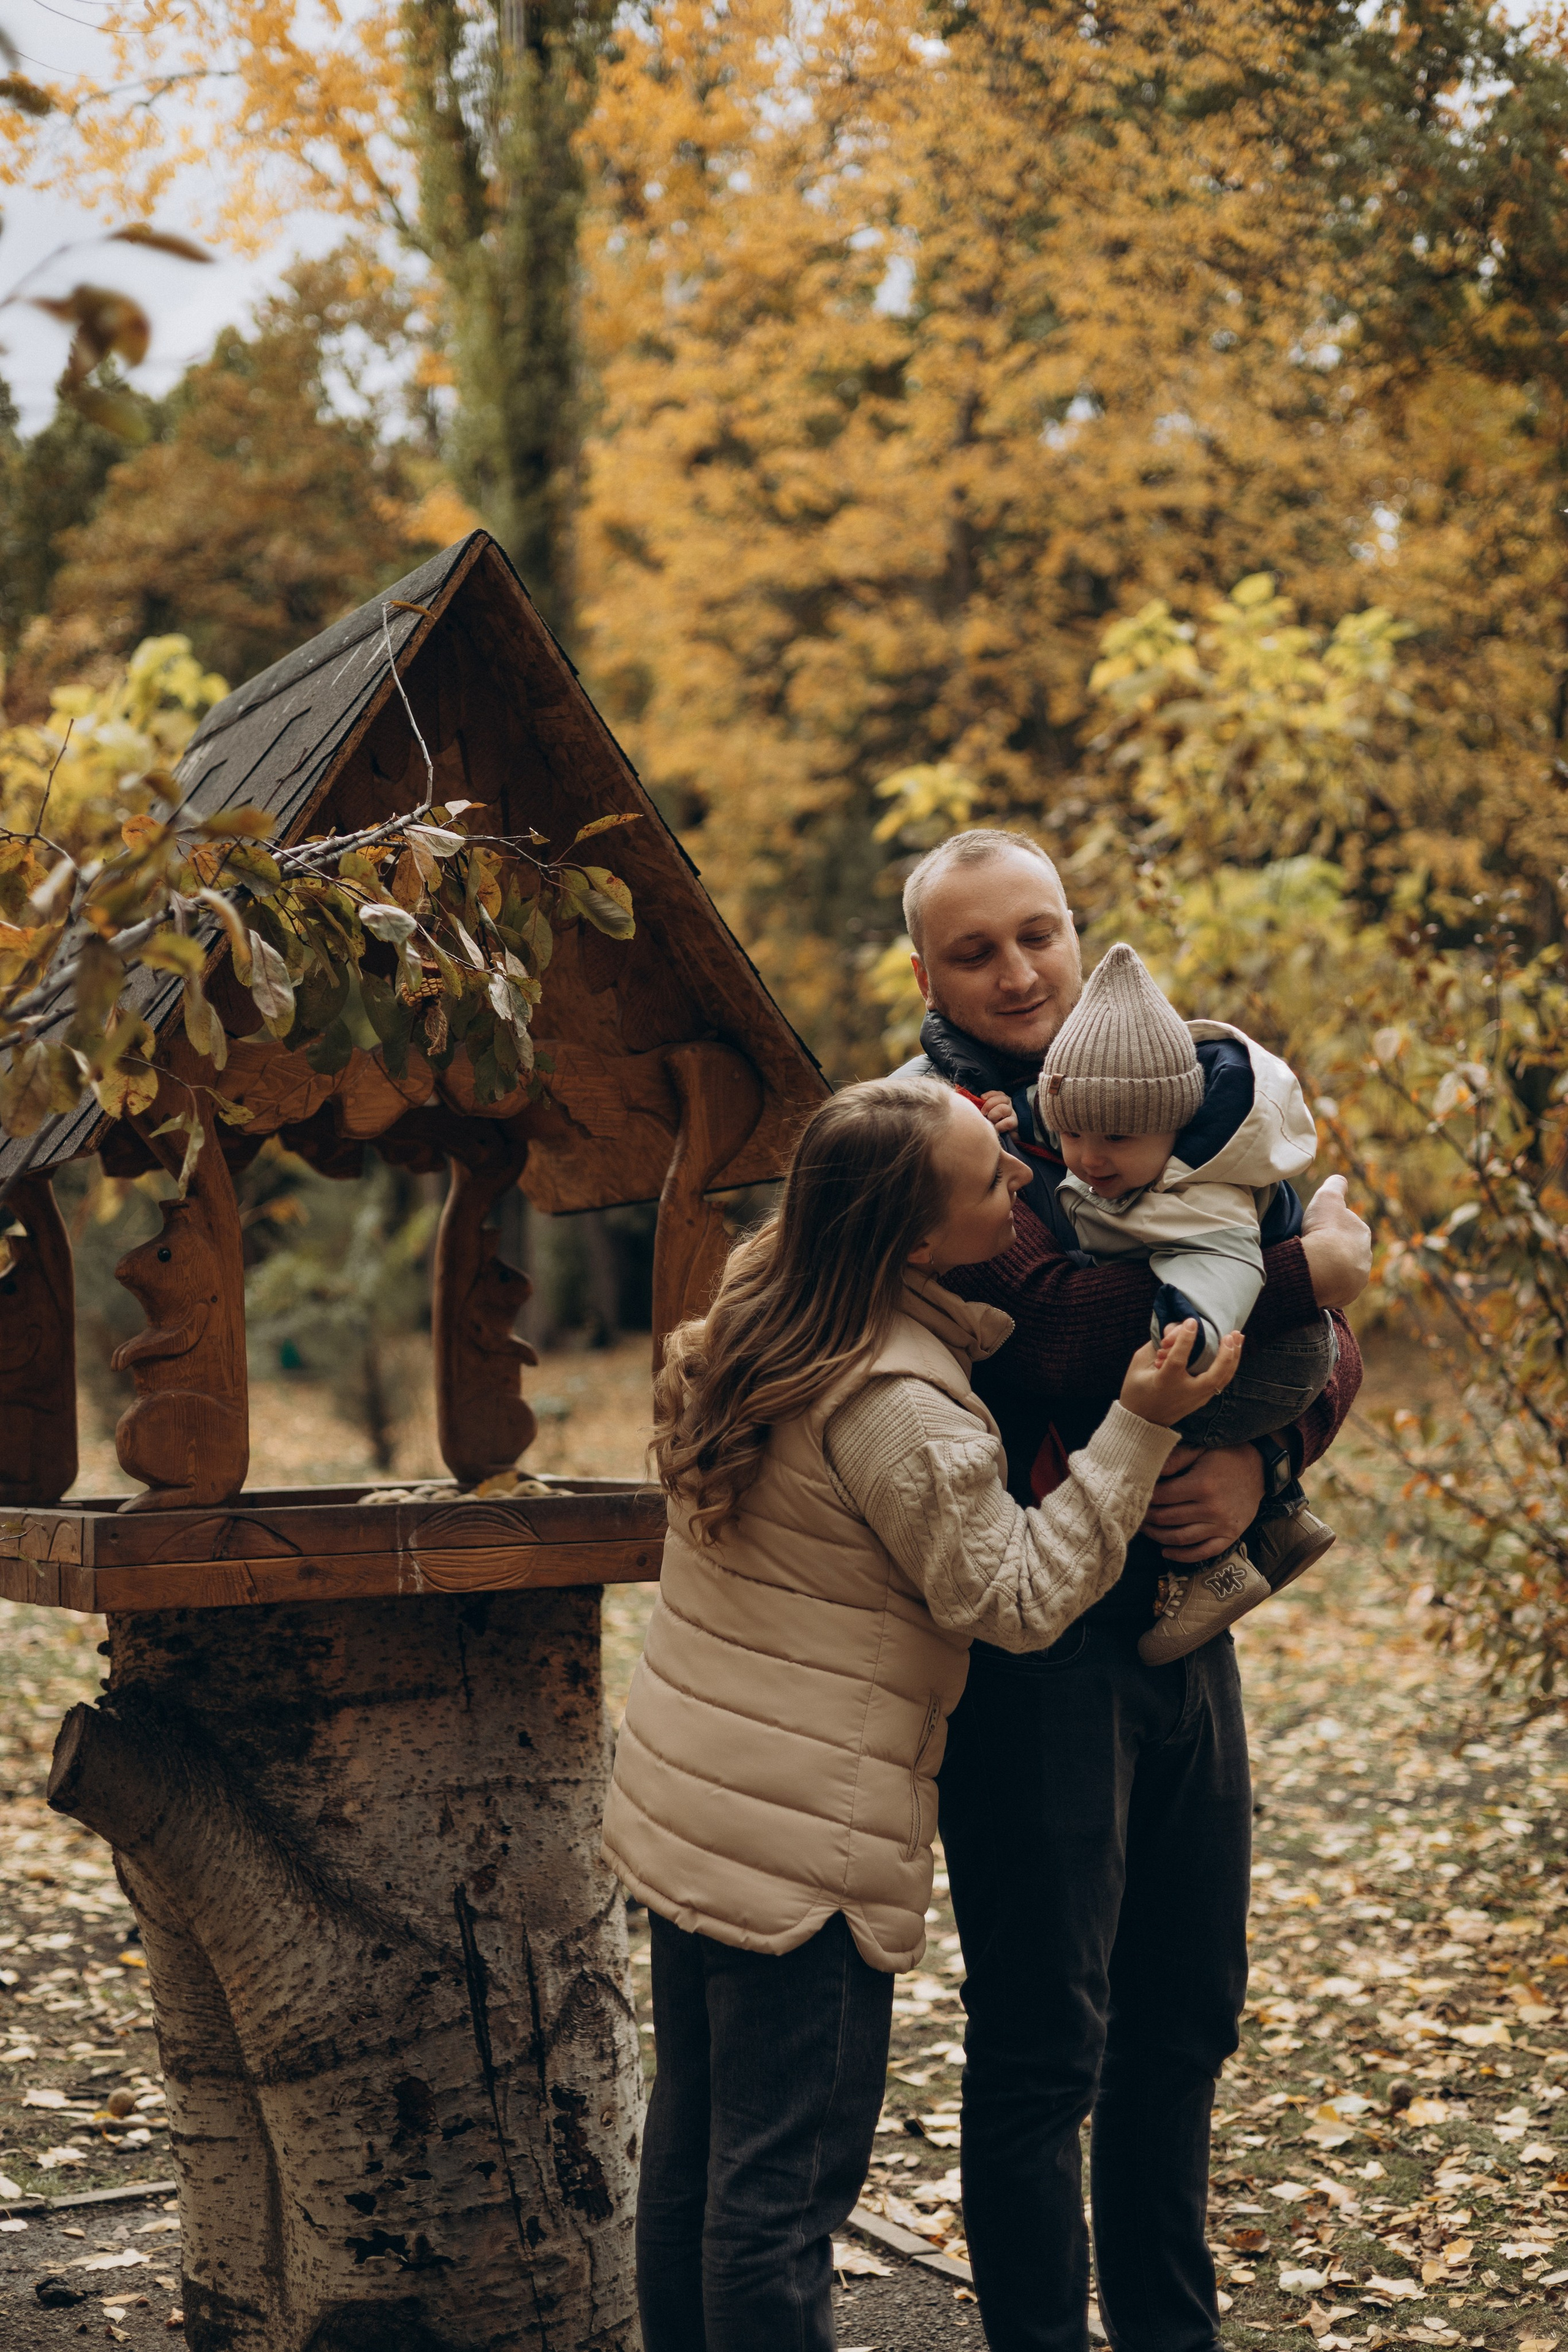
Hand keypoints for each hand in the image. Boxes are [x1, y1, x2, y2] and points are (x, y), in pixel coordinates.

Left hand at [980, 1089, 1018, 1135]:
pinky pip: (1009, 1122)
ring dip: (994, 1114)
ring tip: (990, 1121)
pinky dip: (1000, 1125)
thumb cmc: (990, 1126)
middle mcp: (1009, 1106)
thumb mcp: (986, 1114)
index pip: (999, 1094)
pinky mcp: (1015, 1125)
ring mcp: (1013, 1115)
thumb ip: (983, 1108)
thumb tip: (977, 1102)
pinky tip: (996, 1128)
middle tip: (984, 1113)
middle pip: (1003, 1098)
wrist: (1001, 1139)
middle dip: (990, 1105)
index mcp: (1002, 1102)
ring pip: (1005, 1108)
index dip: (990, 1095)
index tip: (982, 1098)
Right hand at [1118, 1318, 1242, 1428]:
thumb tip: (1175, 1331)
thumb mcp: (1138, 1366)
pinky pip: (1221, 1381)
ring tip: (1238, 1338)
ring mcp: (1197, 1398)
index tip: (1192, 1321)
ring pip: (1223, 1379)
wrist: (1142, 1421)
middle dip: (1226, 1353)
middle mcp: (1186, 1392)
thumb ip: (1155, 1347)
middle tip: (1230, 1334)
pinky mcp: (1202, 1400)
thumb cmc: (1137, 1390)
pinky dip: (1229, 1366)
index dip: (1185, 1338)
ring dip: (1234, 1357)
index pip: (1179, 1358)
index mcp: (1166, 1382)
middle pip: (1214, 1374)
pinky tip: (1233, 1352)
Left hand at [1140, 1441, 1265, 1561]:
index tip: (1134, 1497)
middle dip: (1147, 1518)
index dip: (1144, 1498)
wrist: (1259, 1468)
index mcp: (1201, 1485)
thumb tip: (1147, 1470)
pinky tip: (1166, 1551)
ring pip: (1180, 1538)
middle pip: (1167, 1519)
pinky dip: (1182, 1555)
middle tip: (1135, 1514)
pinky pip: (1203, 1552)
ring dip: (1158, 1537)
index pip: (1161, 1497)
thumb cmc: (1225, 1457)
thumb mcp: (1199, 1450)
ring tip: (1146, 1530)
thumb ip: (1173, 1459)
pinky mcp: (1230, 1536)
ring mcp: (1222, 1525)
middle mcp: (1211, 1508)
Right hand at [1300, 1173, 1370, 1308]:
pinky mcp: (1348, 1294)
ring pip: (1343, 1270)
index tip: (1317, 1228)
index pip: (1347, 1225)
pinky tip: (1314, 1280)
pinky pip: (1336, 1288)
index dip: (1331, 1225)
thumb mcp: (1327, 1198)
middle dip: (1333, 1249)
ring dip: (1330, 1268)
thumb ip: (1335, 1185)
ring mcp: (1358, 1277)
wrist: (1322, 1268)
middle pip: (1347, 1249)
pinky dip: (1327, 1284)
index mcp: (1361, 1231)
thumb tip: (1341, 1179)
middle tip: (1313, 1248)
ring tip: (1312, 1267)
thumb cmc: (1324, 1231)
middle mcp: (1365, 1255)